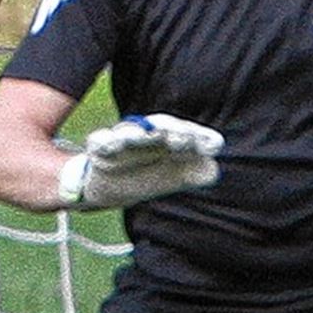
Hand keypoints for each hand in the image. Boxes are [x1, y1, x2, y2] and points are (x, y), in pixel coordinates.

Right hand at [58, 113, 223, 208]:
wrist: (109, 186)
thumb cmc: (148, 176)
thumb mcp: (175, 177)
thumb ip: (196, 174)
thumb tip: (212, 169)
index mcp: (169, 140)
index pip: (187, 133)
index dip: (199, 138)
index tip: (212, 147)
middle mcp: (149, 135)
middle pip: (161, 126)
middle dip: (171, 130)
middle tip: (180, 138)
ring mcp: (123, 139)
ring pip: (130, 131)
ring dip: (135, 133)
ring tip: (140, 135)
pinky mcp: (100, 146)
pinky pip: (100, 141)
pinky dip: (104, 141)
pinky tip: (108, 143)